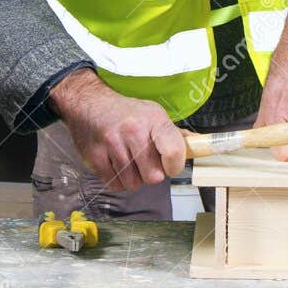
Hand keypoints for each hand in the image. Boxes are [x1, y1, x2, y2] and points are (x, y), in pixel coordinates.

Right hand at [50, 68, 187, 190]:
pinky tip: (115, 163)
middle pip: (154, 176)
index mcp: (154, 119)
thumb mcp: (153, 114)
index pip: (174, 152)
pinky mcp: (96, 156)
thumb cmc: (126, 112)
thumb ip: (174, 134)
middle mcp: (134, 130)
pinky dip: (116, 179)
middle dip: (151, 174)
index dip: (175, 166)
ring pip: (133, 183)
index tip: (169, 165)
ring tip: (128, 160)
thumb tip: (198, 145)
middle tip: (144, 162)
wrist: (89, 103)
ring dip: (132, 178)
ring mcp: (113, 143)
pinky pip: (114, 184)